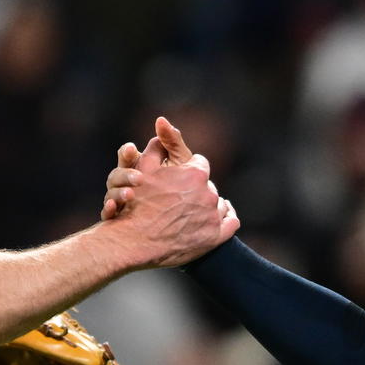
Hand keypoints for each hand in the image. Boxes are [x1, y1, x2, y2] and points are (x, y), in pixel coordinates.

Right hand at [104, 116, 237, 267]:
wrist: (133, 241)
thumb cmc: (136, 204)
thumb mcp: (142, 168)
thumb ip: (156, 145)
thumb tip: (162, 122)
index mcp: (195, 173)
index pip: (200, 164)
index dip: (188, 171)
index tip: (181, 178)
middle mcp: (208, 193)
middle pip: (208, 186)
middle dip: (198, 190)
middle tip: (183, 199)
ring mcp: (213, 216)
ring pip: (218, 204)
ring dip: (209, 206)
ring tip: (194, 213)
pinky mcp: (216, 236)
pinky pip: (231, 223)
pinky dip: (226, 219)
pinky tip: (218, 220)